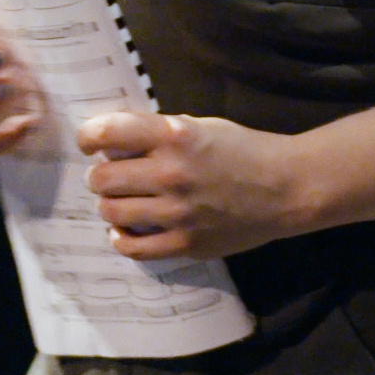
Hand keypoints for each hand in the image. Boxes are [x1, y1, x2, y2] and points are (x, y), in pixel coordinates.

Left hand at [76, 112, 313, 261]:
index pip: (107, 133)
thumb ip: (159, 134)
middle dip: (99, 175)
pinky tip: (125, 230)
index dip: (88, 136)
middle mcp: (171, 173)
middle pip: (101, 178)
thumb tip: (114, 145)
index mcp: (174, 136)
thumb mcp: (201, 126)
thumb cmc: (244, 150)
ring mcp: (178, 212)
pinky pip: (133, 247)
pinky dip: (121, 238)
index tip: (89, 142)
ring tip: (120, 201)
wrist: (287, 188)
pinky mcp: (186, 243)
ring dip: (109, 205)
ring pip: (111, 212)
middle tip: (109, 176)